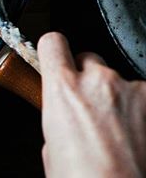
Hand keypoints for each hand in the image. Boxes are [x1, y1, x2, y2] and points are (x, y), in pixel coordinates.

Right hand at [38, 32, 145, 177]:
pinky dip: (140, 112)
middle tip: (89, 109)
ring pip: (119, 81)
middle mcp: (98, 81)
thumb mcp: (51, 147)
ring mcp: (131, 90)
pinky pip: (143, 97)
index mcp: (63, 89)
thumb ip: (58, 118)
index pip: (52, 42)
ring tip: (118, 133)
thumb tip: (65, 117)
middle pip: (89, 60)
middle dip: (87, 79)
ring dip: (117, 99)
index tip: (55, 59)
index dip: (53, 51)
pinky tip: (136, 137)